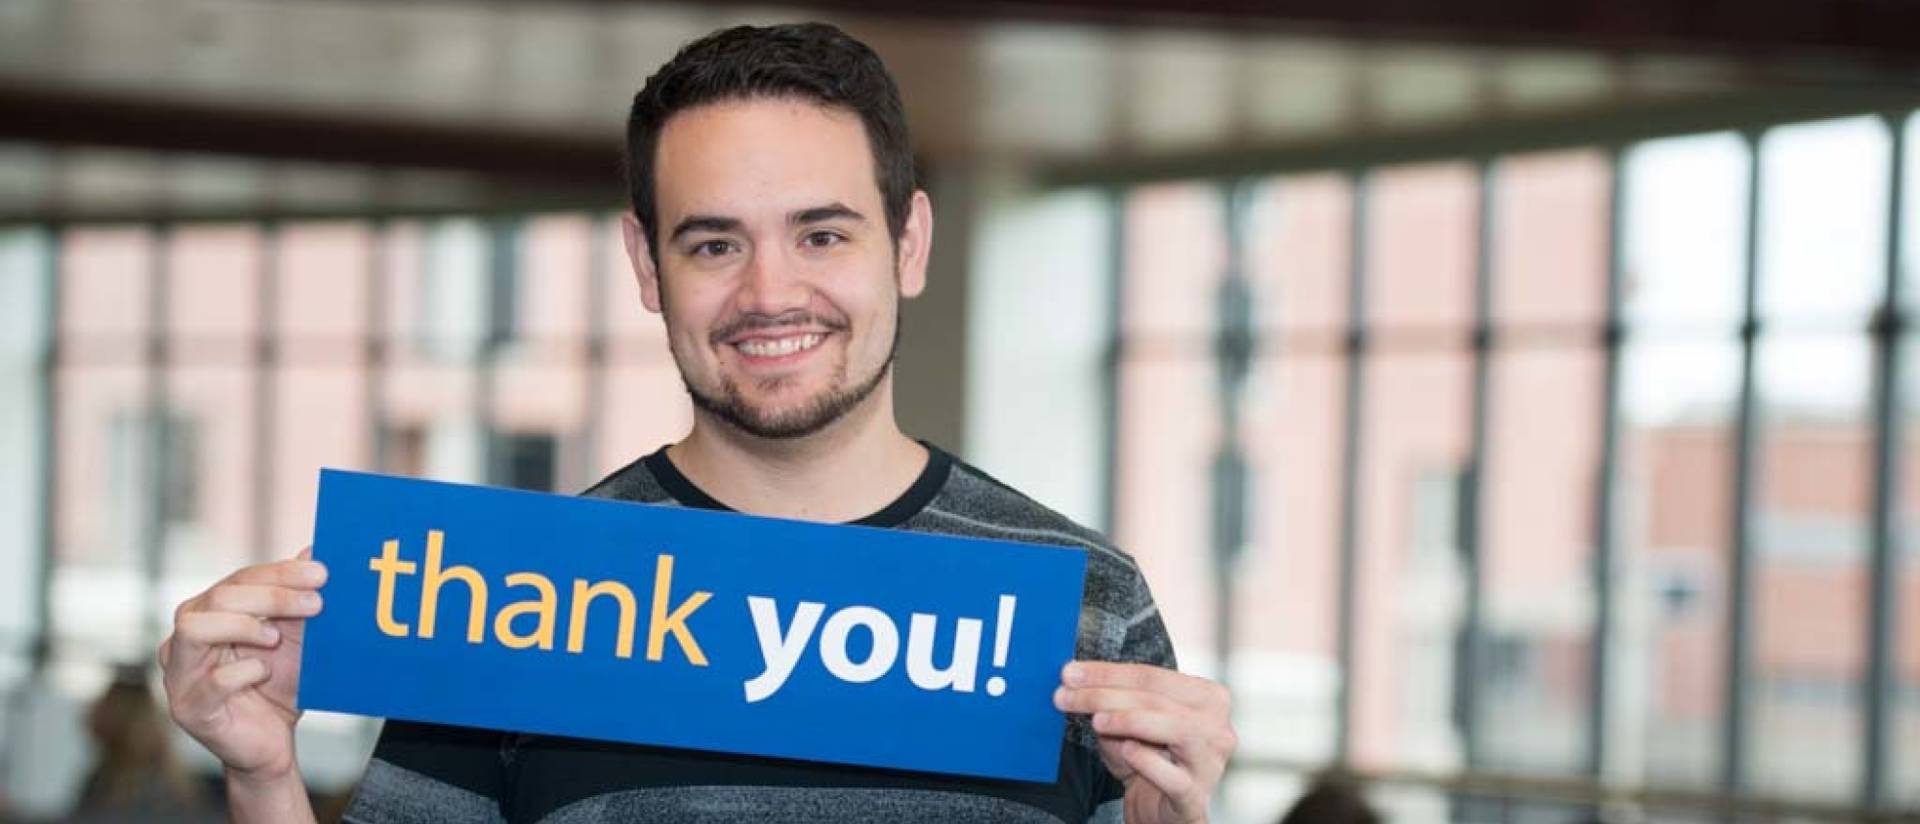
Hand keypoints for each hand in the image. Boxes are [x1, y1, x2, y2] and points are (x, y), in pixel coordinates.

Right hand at [159, 548, 326, 781]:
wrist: (273, 741)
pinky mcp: (188, 707)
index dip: (281, 573)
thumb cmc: (278, 684)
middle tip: (316, 604)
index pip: (239, 579)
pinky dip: (243, 672)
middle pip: (218, 597)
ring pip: (194, 627)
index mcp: (209, 613)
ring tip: (276, 638)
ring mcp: (181, 672)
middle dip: (272, 595)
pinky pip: (209, 681)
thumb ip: (300, 595)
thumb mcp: (297, 636)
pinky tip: (263, 672)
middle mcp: (186, 638)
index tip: (323, 574)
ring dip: (243, 626)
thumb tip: (315, 549)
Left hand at [1054, 661, 1236, 823]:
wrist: (1161, 812)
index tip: (1069, 672)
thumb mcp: (1129, 724)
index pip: (1152, 676)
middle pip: (1158, 699)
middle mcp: (1217, 726)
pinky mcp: (1195, 796)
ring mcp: (1210, 762)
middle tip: (1064, 695)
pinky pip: (1174, 777)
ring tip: (1095, 720)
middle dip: (1105, 694)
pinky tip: (1127, 750)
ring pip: (1175, 729)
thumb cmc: (1148, 760)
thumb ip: (1112, 701)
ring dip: (1129, 720)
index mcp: (1207, 697)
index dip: (1107, 672)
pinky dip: (1149, 761)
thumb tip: (1074, 677)